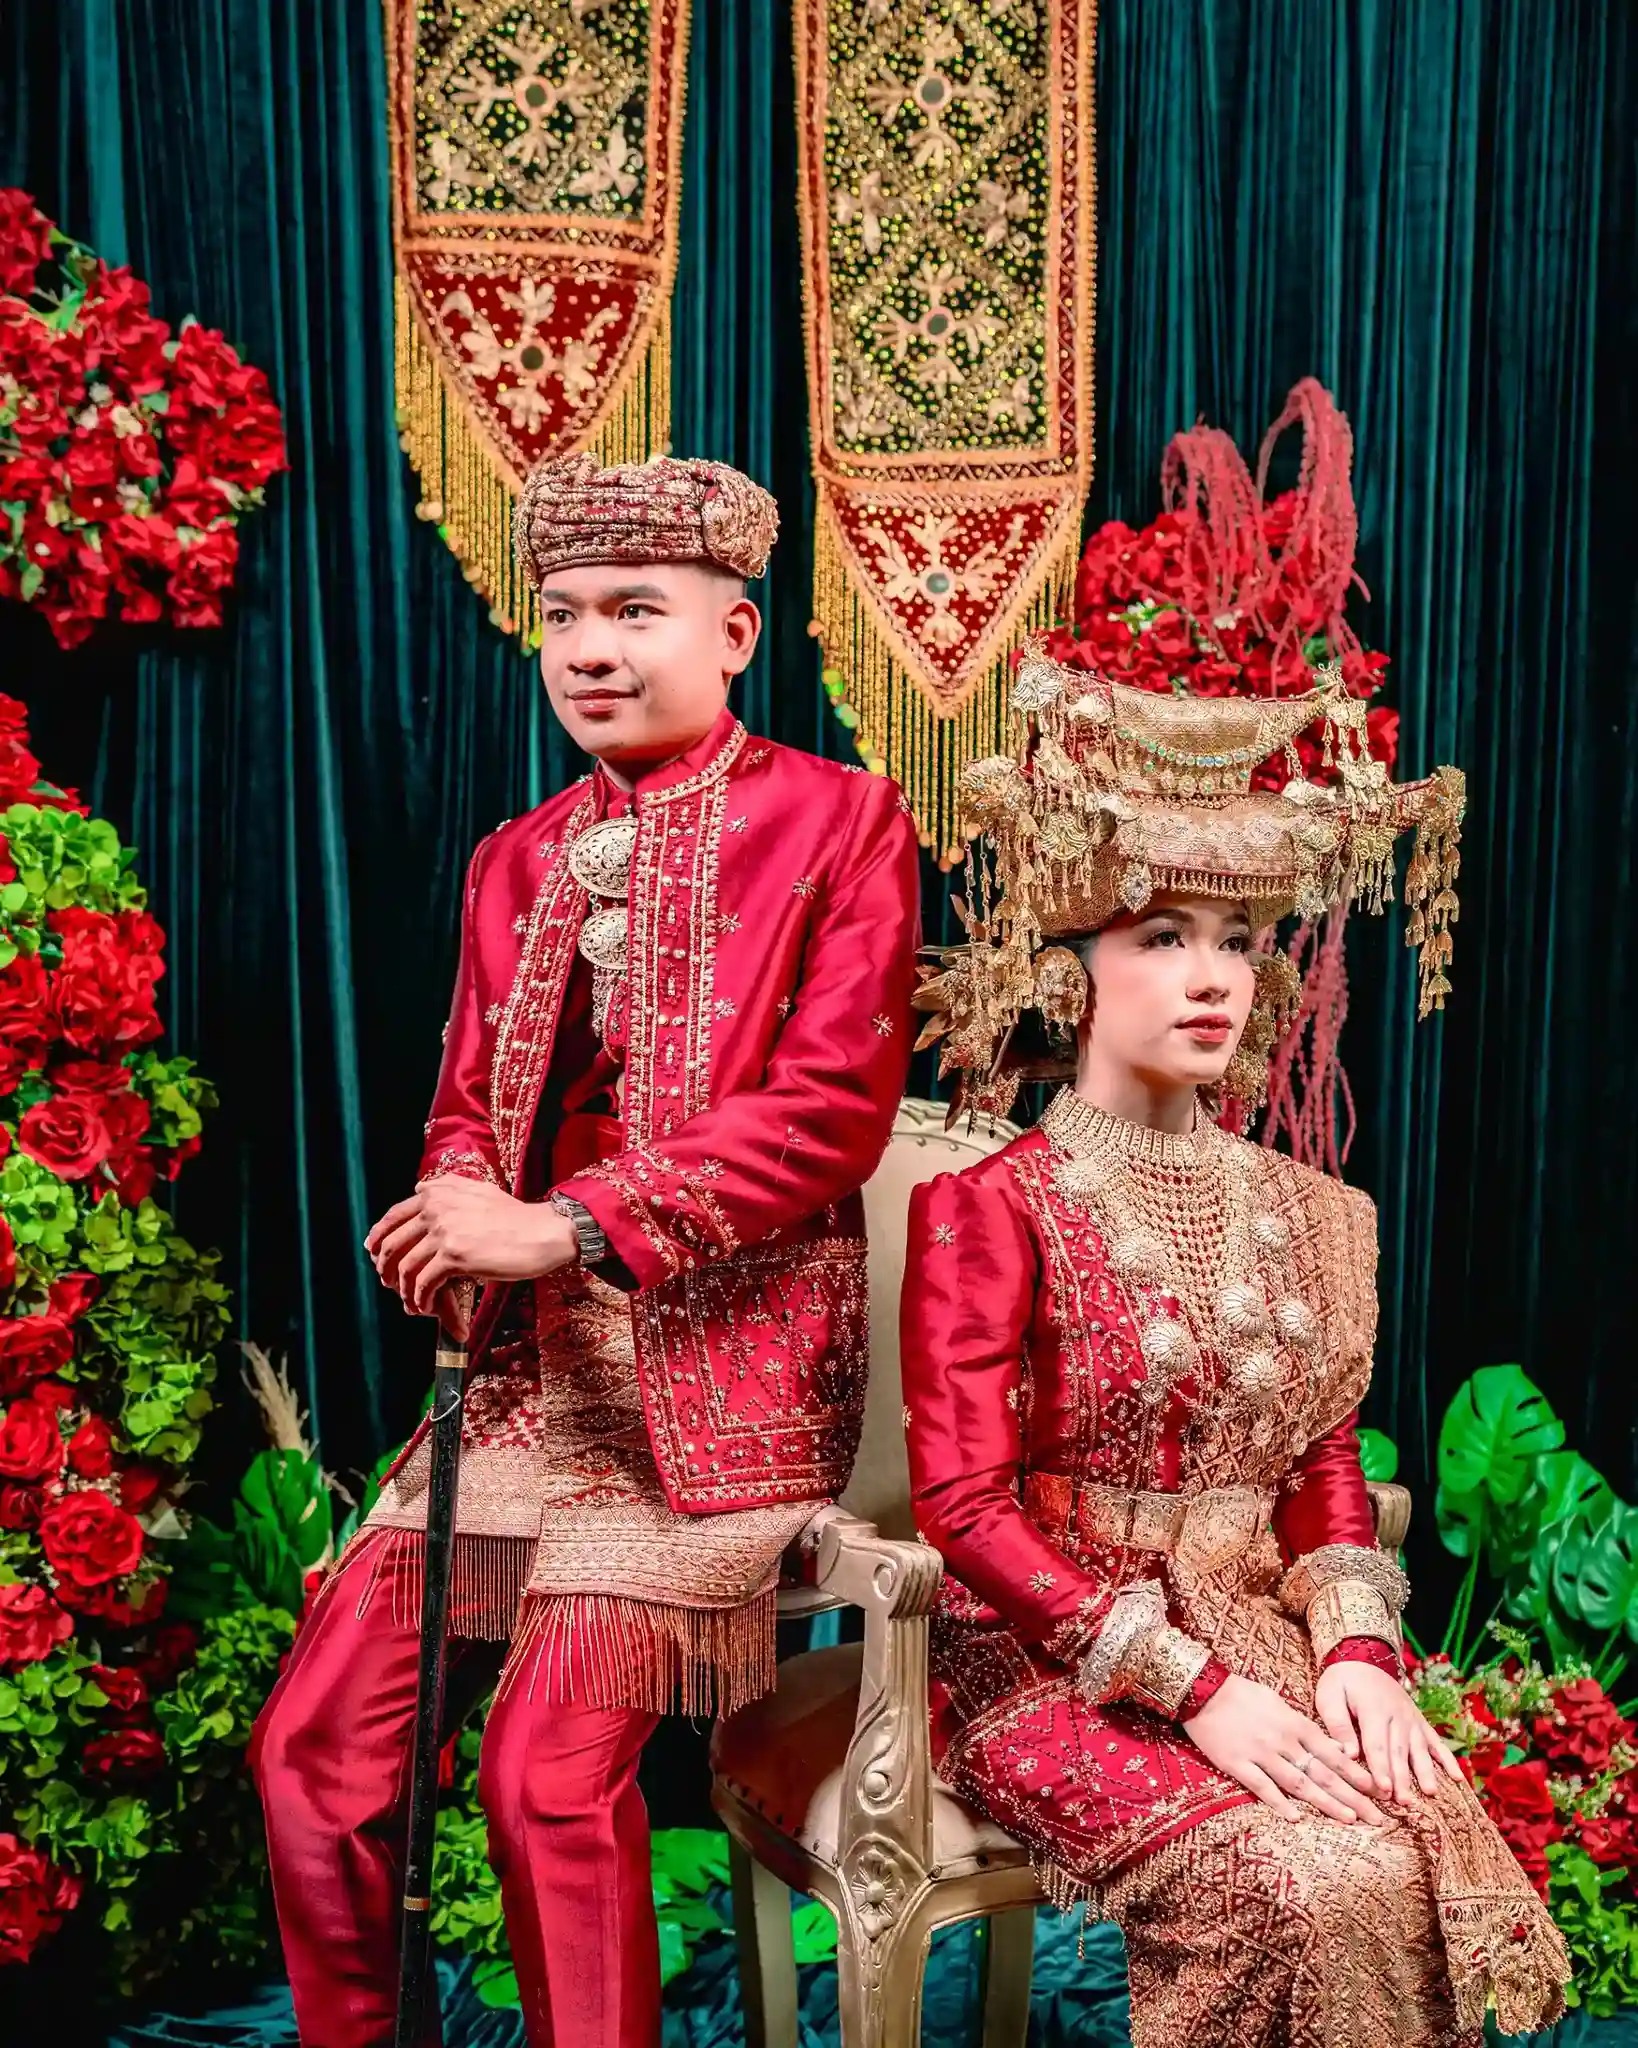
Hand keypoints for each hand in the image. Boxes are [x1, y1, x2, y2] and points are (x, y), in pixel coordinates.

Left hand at [364, 1179, 578, 1316]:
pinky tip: (427, 1307)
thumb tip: (421, 1189)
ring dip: (404, 1291)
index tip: (375, 1255)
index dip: (378, 1238)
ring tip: (413, 1302)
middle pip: (391, 1243)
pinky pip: (424, 1283)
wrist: (543, 1232)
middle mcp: (436, 1207)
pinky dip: (421, 1299)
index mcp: (438, 1191)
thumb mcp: (478, 1191)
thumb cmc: (515, 1217)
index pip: (393, 1216)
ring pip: (405, 1267)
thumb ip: (448, 1189)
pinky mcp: (454, 1255)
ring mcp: (444, 1230)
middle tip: (391, 1285)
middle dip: (386, 1270)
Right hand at [1185, 1672, 1386, 1825]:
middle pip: (1323, 1773)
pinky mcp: (1237, 1764)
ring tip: (1349, 1820)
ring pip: (1299, 1783)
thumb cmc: (1240, 1693)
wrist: (1202, 1689)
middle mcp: (1282, 1741)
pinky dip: (1280, 1803)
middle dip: (1352, 1796)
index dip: (1355, 1773)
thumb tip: (1324, 1746)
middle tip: (1377, 1816)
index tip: (1376, 1789)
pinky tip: (1297, 1818)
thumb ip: (1299, 1725)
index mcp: (1293, 1723)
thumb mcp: (1276, 1702)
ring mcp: (1260, 1754)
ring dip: (1326, 1803)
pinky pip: (1262, 1787)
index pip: (1332, 1753)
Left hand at [1313, 1659, 1462, 1804]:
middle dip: (1402, 1777)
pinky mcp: (1420, 1722)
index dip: (1380, 1767)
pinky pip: (1437, 1742)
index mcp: (1372, 1709)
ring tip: (1430, 1792)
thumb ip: (1338, 1725)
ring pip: (1419, 1748)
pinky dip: (1448, 1760)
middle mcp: (1396, 1715)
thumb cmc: (1341, 1683)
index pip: (1376, 1744)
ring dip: (1425, 1771)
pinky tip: (1458, 1778)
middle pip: (1399, 1750)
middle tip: (1404, 1801)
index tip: (1383, 1789)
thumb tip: (1349, 1754)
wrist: (1362, 1658)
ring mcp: (1411, 1719)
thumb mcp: (1329, 1697)